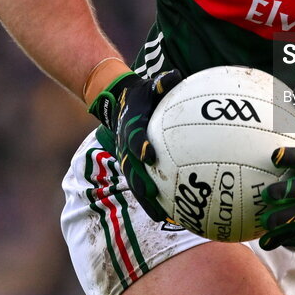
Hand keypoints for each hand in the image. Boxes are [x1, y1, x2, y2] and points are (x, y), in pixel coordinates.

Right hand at [89, 69, 184, 221]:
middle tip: (153, 196)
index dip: (140, 146)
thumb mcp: (150, 84)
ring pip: (135, 183)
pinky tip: (172, 215)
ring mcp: (128, 159)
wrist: (120, 102)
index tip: (150, 154)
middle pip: (131, 169)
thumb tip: (174, 76)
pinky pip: (144, 185)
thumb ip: (162, 82)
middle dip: (141, 183)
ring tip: (163, 218)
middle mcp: (126, 147)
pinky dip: (155, 201)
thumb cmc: (143, 93)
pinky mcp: (134, 167)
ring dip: (147, 201)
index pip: (134, 138)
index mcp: (131, 127)